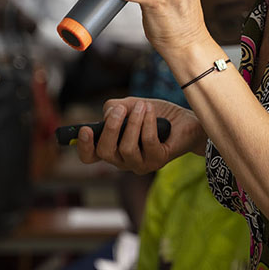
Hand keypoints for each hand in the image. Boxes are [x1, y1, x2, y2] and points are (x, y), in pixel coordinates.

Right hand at [75, 97, 206, 174]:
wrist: (184, 121)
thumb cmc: (155, 115)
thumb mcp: (130, 105)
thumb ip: (114, 108)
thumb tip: (108, 115)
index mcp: (112, 147)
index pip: (90, 155)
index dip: (83, 146)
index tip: (85, 130)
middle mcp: (122, 160)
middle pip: (105, 152)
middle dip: (111, 128)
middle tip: (120, 110)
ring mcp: (140, 164)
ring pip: (126, 148)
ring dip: (133, 123)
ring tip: (142, 106)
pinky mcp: (157, 161)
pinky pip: (147, 143)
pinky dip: (148, 123)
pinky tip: (151, 111)